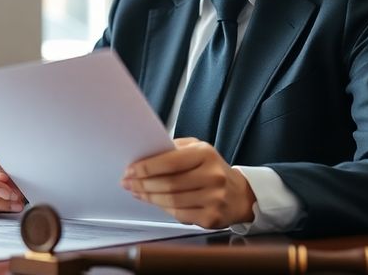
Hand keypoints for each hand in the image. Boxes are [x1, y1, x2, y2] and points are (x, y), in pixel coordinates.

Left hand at [121, 137, 255, 228]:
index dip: (146, 168)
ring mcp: (214, 198)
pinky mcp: (212, 217)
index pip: (170, 162)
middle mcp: (212, 176)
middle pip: (168, 184)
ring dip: (149, 197)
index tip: (130, 170)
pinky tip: (154, 202)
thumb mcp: (197, 150)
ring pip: (171, 201)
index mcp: (206, 154)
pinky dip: (163, 209)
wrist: (239, 194)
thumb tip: (144, 157)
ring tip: (137, 192)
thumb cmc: (212, 169)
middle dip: (143, 184)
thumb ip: (173, 150)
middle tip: (127, 182)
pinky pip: (179, 214)